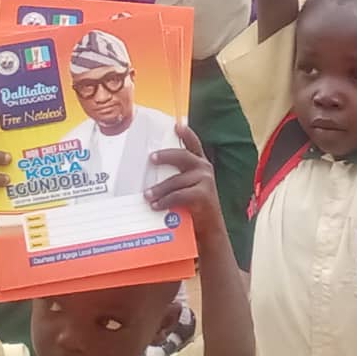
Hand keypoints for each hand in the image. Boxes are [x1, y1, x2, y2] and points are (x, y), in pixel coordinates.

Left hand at [145, 125, 225, 241]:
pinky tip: (156, 206)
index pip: (194, 144)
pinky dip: (166, 201)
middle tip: (150, 158)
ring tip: (146, 195)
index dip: (186, 134)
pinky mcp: (204, 195)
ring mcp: (206, 180)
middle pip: (182, 156)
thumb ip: (175, 178)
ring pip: (176, 180)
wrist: (209, 229)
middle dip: (165, 156)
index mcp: (200, 163)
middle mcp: (204, 168)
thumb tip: (148, 174)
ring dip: (159, 188)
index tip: (176, 126)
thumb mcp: (186, 187)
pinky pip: (179, 195)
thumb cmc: (193, 207)